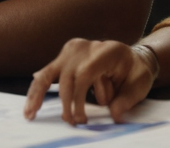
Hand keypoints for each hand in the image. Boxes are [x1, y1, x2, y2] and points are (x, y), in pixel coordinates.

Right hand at [25, 39, 155, 124]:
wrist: (131, 59)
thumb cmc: (136, 73)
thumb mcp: (139, 85)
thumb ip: (127, 99)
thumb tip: (114, 114)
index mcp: (107, 50)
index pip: (86, 72)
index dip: (79, 97)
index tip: (81, 119)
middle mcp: (86, 47)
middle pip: (67, 75)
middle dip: (66, 102)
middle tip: (71, 123)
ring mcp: (72, 50)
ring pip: (49, 72)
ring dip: (38, 94)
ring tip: (30, 113)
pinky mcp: (64, 57)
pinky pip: (47, 73)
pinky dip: (37, 89)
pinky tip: (30, 103)